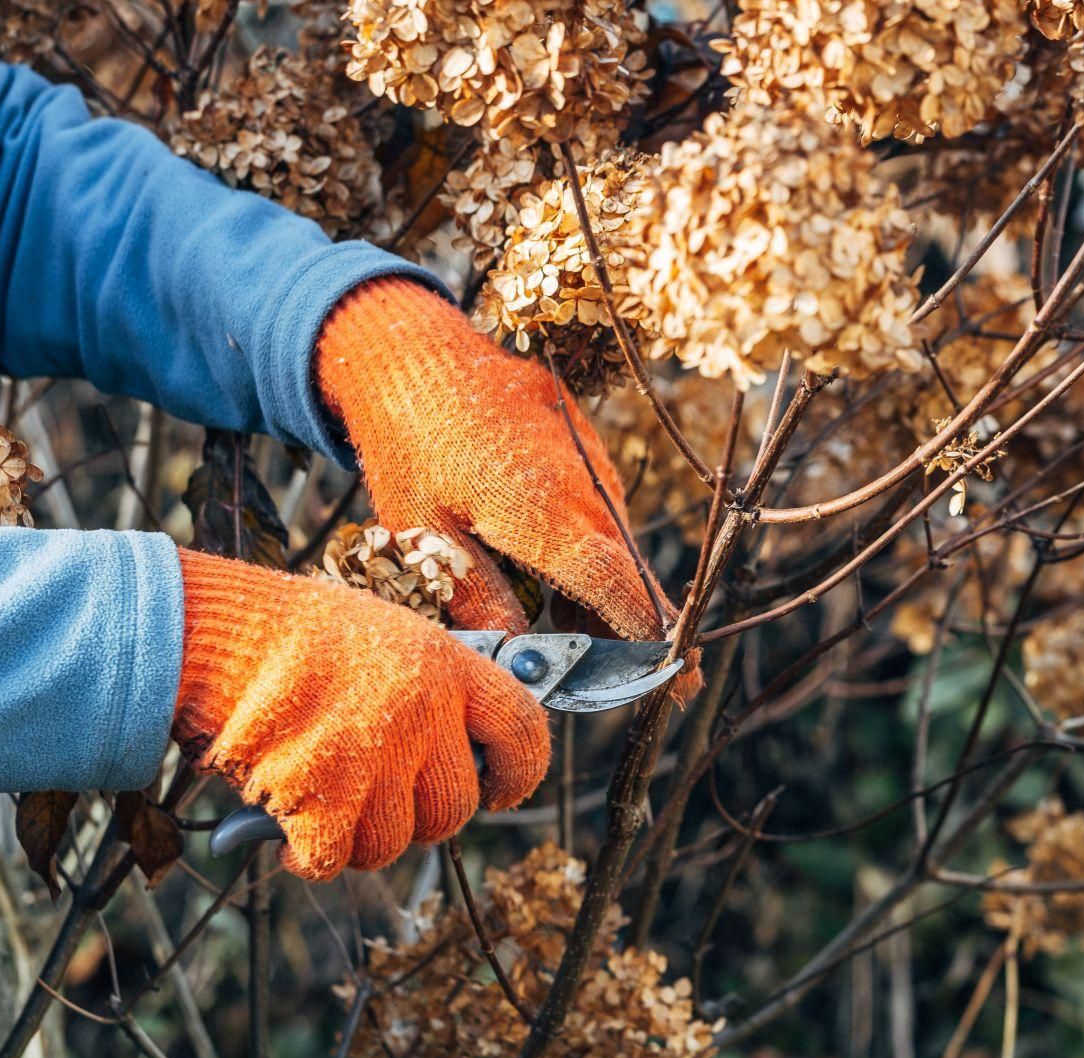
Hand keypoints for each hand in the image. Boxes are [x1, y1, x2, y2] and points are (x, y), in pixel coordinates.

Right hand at [172, 549, 549, 879]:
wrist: (210, 633)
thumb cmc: (289, 633)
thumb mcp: (383, 633)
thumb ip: (430, 686)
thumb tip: (461, 742)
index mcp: (445, 666)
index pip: (524, 733)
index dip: (517, 773)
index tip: (498, 789)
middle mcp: (420, 714)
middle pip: (454, 808)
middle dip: (418, 818)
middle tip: (378, 799)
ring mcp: (372, 759)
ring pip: (392, 843)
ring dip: (357, 838)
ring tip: (323, 801)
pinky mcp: (319, 800)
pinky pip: (331, 860)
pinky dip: (305, 857)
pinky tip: (287, 833)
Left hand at [316, 278, 673, 639]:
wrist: (412, 352)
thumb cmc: (407, 448)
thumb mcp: (426, 538)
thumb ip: (479, 600)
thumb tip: (521, 653)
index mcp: (549, 516)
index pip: (620, 590)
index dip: (649, 639)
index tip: (675, 679)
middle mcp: (584, 486)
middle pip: (628, 571)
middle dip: (634, 624)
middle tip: (628, 669)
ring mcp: (588, 458)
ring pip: (614, 537)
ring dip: (603, 582)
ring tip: (570, 620)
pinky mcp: (581, 438)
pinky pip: (599, 502)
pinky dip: (587, 539)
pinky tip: (548, 558)